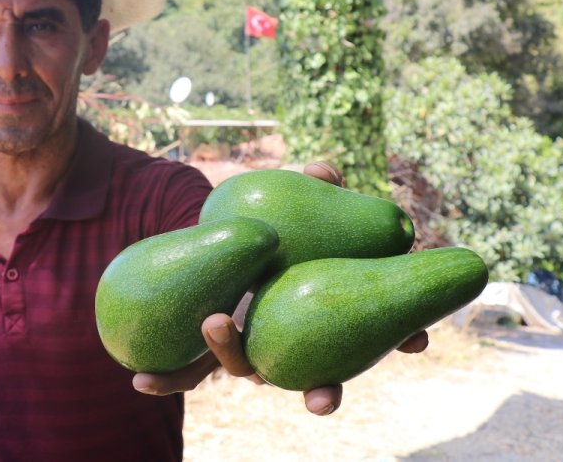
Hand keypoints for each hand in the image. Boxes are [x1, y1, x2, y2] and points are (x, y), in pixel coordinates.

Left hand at [133, 161, 429, 415]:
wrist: (209, 240)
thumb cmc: (268, 226)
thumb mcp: (291, 205)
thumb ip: (312, 190)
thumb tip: (325, 170)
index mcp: (320, 310)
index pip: (371, 330)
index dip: (400, 340)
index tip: (421, 344)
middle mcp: (287, 342)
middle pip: (312, 377)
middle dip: (323, 391)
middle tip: (323, 393)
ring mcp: (246, 351)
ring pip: (243, 370)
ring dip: (230, 356)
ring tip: (215, 321)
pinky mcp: (201, 352)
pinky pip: (185, 369)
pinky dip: (164, 378)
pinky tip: (141, 381)